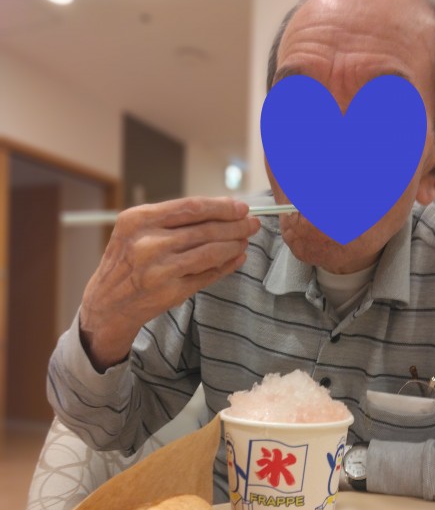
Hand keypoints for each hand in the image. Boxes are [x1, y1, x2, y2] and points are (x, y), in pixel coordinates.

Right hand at [79, 196, 259, 370]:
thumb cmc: (126, 261)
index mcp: (139, 220)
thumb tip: (219, 209)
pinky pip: (207, 275)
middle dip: (234, 226)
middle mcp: (148, 243)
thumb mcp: (136, 230)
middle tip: (251, 223)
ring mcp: (160, 269)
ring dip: (233, 245)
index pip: (191, 208)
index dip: (220, 207)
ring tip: (245, 240)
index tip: (240, 207)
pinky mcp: (170, 291)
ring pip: (209, 252)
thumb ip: (172, 219)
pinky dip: (225, 266)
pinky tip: (236, 258)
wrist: (107, 301)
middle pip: (204, 230)